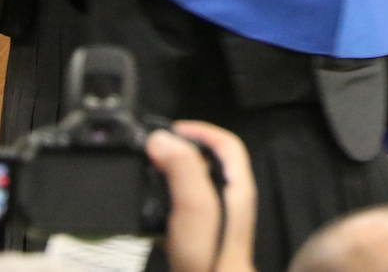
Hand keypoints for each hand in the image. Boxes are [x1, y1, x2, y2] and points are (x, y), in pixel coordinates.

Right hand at [146, 120, 257, 271]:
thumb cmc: (211, 257)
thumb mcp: (196, 205)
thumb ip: (183, 169)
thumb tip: (164, 140)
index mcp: (236, 185)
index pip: (226, 143)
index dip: (201, 130)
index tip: (173, 130)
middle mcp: (229, 198)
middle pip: (208, 160)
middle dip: (181, 149)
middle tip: (156, 149)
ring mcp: (215, 216)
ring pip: (195, 182)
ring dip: (172, 172)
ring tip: (150, 170)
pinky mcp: (200, 233)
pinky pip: (184, 204)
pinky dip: (167, 197)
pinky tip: (151, 203)